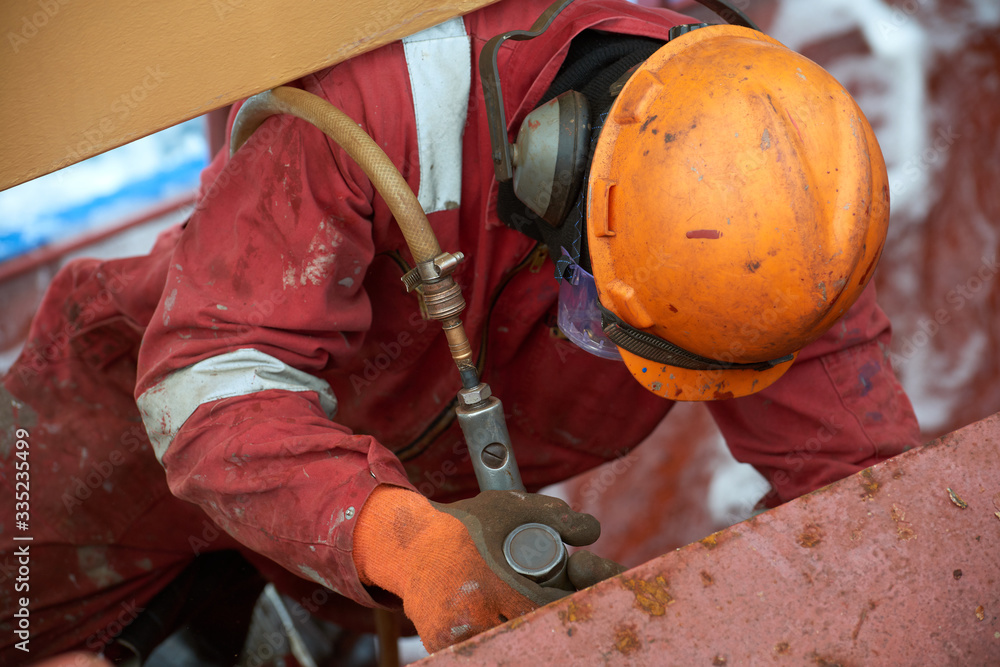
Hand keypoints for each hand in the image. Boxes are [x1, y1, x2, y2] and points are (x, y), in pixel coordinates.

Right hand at [352, 487, 623, 651]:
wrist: (411, 543)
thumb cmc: (466, 524)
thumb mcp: (510, 506)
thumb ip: (556, 514)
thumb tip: (591, 536)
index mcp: (494, 583)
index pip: (545, 612)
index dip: (565, 610)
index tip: (571, 602)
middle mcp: (473, 614)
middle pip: (527, 636)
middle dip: (545, 629)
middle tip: (556, 619)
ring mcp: (454, 635)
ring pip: (506, 649)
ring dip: (521, 640)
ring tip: (532, 626)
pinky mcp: (441, 647)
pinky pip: (480, 652)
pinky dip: (496, 646)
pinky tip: (508, 636)